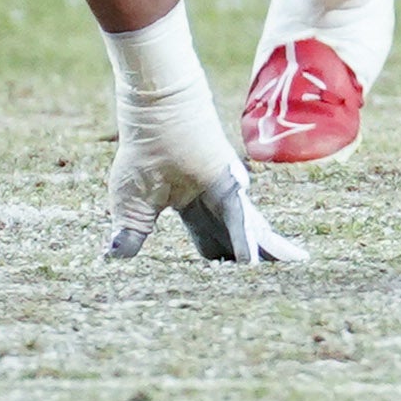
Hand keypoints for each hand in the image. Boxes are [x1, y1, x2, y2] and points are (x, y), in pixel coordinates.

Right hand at [106, 79, 300, 264]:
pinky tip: (251, 264)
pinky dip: (245, 242)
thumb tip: (114, 258)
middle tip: (270, 280)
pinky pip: (238, 220)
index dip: (218, 260)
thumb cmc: (141, 156)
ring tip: (286, 271)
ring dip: (262, 254)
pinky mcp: (228, 185)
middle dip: (250, 260)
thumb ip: (131, 234)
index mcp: (193, 204)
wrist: (153, 120)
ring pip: (248, 230)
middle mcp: (215, 198)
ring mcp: (226, 191)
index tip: (225, 280)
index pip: (210, 239)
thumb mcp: (132, 207)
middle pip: (237, 237)